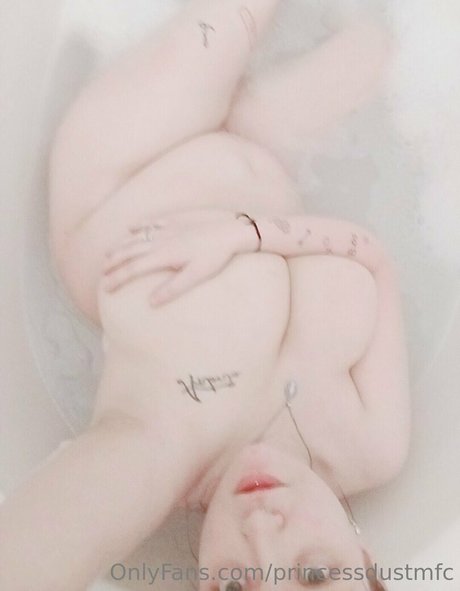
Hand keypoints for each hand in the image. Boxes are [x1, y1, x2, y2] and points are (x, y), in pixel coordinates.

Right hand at [102, 209, 250, 306]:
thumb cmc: (217, 255)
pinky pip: (152, 221)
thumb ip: (173, 288)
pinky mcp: (176, 219)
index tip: (105, 288)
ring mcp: (168, 227)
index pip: (133, 269)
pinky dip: (139, 226)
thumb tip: (151, 302)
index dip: (118, 278)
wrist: (232, 229)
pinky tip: (131, 228)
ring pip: (137, 236)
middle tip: (102, 273)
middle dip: (113, 262)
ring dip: (121, 245)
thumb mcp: (197, 276)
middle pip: (130, 251)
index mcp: (164, 255)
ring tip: (109, 253)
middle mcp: (161, 240)